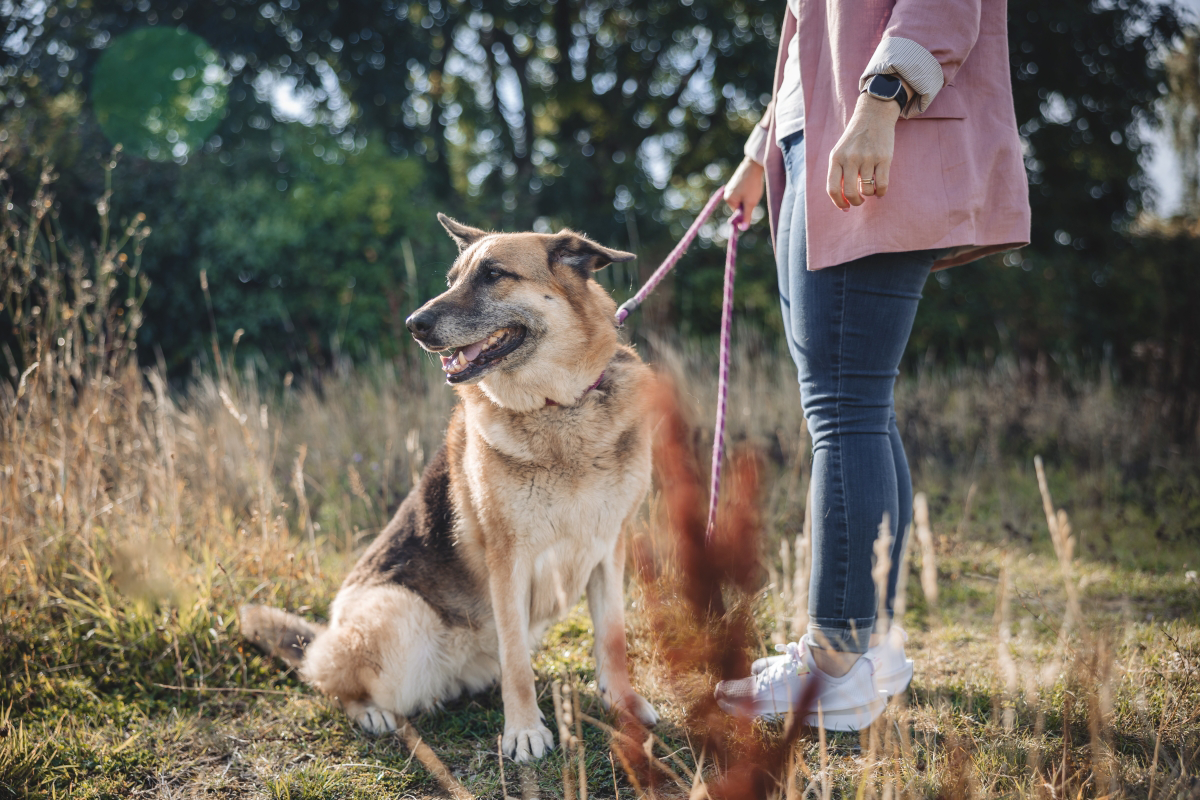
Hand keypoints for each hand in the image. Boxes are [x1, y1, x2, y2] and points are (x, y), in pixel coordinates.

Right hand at [723, 156, 764, 228]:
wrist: (754, 165)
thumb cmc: (752, 184)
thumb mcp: (750, 203)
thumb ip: (746, 216)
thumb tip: (742, 229)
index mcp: (728, 199)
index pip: (737, 213)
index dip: (746, 212)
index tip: (753, 204)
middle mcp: (727, 193)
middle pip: (739, 206)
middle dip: (747, 204)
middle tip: (754, 195)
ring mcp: (731, 187)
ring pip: (742, 199)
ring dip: (749, 197)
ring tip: (753, 189)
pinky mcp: (736, 182)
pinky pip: (742, 192)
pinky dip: (749, 191)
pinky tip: (752, 185)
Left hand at [826, 90, 903, 209]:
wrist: (874, 115)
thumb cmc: (855, 139)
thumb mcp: (840, 152)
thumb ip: (838, 173)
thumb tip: (842, 201)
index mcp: (836, 158)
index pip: (833, 189)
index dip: (838, 203)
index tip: (845, 208)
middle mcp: (850, 158)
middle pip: (850, 193)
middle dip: (855, 202)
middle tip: (859, 201)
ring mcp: (867, 158)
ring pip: (867, 190)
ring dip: (869, 195)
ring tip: (870, 190)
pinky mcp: (884, 158)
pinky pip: (882, 185)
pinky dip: (881, 192)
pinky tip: (880, 191)